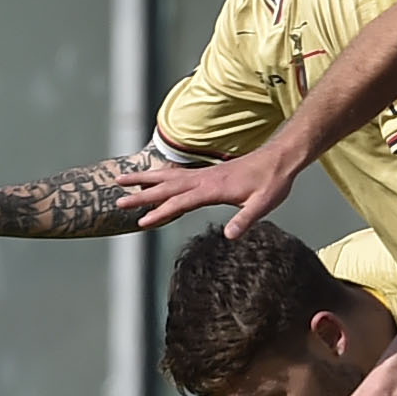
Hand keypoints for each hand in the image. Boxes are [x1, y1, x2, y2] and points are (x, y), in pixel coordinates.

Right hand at [118, 146, 296, 234]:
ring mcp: (202, 174)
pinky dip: (158, 175)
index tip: (141, 222)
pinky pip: (175, 174)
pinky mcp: (205, 173)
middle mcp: (203, 179)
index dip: (160, 212)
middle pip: (165, 187)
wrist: (278, 159)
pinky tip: (150, 178)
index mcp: (213, 188)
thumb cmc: (272, 183)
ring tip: (120, 180)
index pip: (180, 202)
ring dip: (142, 179)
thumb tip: (229, 236)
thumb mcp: (263, 204)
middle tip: (118, 201)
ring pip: (166, 176)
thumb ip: (245, 219)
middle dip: (140, 195)